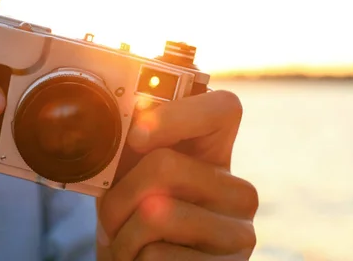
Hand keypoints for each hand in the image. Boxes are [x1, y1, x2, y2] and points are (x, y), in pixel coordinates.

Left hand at [97, 90, 257, 259]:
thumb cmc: (131, 220)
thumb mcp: (130, 179)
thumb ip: (132, 148)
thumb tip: (131, 117)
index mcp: (217, 158)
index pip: (224, 107)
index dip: (176, 114)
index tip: (136, 136)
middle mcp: (239, 191)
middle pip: (165, 164)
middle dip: (119, 194)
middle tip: (113, 215)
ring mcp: (240, 233)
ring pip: (156, 213)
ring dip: (122, 234)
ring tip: (128, 243)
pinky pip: (156, 256)